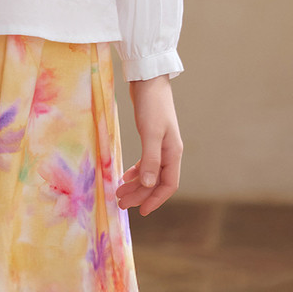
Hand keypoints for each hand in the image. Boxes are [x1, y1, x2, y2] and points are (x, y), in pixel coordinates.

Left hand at [116, 74, 182, 215]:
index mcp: (173, 153)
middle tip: (120, 202)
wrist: (149, 79)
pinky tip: (125, 174)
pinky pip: (146, 162)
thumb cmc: (151, 104)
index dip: (155, 200)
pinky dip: (136, 170)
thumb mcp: (150, 132)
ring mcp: (161, 144)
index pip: (168, 185)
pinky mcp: (151, 137)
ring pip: (150, 173)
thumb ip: (150, 159)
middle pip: (156, 181)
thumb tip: (149, 184)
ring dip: (136, 184)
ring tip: (119, 192)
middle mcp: (169, 151)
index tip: (141, 212)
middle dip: (140, 194)